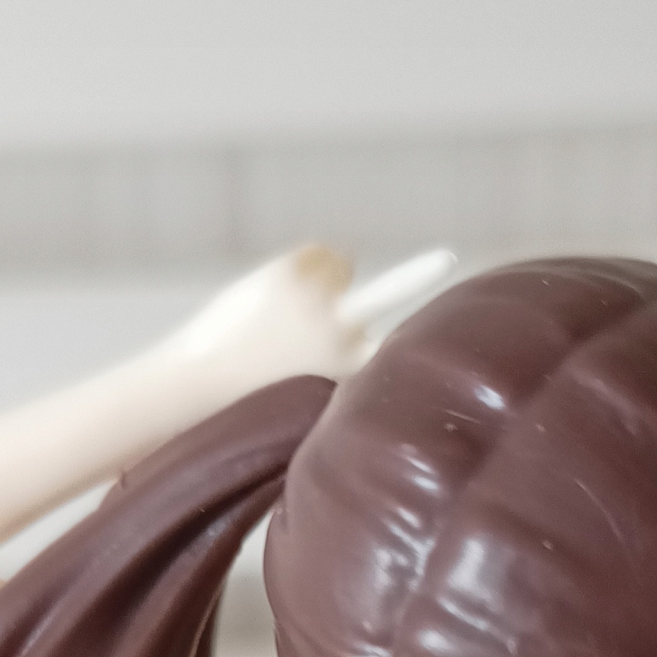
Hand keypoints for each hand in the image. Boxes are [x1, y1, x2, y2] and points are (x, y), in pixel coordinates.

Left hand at [164, 243, 454, 394]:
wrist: (197, 387)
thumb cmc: (249, 402)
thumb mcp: (307, 395)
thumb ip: (339, 363)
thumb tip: (352, 340)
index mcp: (355, 374)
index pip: (399, 346)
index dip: (428, 328)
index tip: (460, 293)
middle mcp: (344, 336)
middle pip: (383, 296)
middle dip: (418, 275)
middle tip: (445, 257)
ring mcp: (318, 301)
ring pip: (342, 267)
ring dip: (320, 281)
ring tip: (283, 314)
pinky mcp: (295, 272)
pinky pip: (322, 254)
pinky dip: (305, 266)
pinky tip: (274, 293)